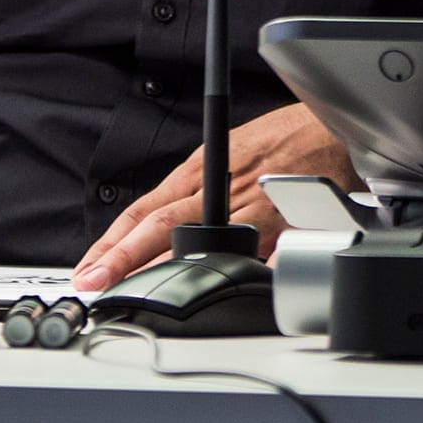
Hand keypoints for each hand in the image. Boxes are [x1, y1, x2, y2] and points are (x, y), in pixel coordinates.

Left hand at [73, 102, 360, 291]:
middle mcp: (218, 186)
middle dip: (120, 258)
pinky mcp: (280, 220)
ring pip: (196, 244)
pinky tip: (212, 291)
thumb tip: (171, 226)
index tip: (91, 265)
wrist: (331, 126)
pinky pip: (254, 254)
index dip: (113, 240)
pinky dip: (233, 273)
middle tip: (92, 283)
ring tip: (135, 295)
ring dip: (162, 273)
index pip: (145, 209)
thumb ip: (202, 189)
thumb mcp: (229, 151)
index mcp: (200, 169)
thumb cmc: (284, 138)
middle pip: (158, 226)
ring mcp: (248, 206)